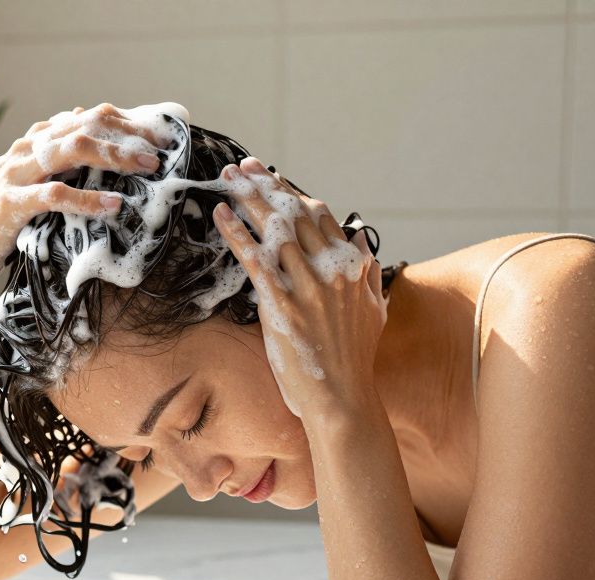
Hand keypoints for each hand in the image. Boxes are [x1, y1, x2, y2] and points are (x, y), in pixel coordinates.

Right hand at [0, 102, 174, 284]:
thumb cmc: (5, 220)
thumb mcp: (34, 182)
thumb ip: (58, 155)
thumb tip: (89, 122)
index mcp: (33, 142)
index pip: (86, 117)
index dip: (125, 121)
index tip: (159, 136)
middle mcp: (24, 150)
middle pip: (83, 126)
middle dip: (127, 134)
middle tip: (161, 150)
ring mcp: (15, 175)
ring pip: (70, 150)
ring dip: (114, 155)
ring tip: (146, 168)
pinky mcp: (10, 204)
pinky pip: (54, 195)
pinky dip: (87, 199)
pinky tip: (113, 205)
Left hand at [211, 156, 387, 421]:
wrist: (343, 397)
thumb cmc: (355, 359)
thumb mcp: (375, 310)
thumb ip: (369, 274)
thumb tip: (361, 244)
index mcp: (352, 267)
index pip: (319, 216)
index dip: (292, 193)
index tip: (271, 177)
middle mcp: (331, 269)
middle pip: (294, 213)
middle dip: (265, 186)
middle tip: (241, 167)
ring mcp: (307, 286)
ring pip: (274, 229)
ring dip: (248, 199)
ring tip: (228, 179)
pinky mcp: (282, 305)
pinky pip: (254, 259)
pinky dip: (237, 233)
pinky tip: (220, 215)